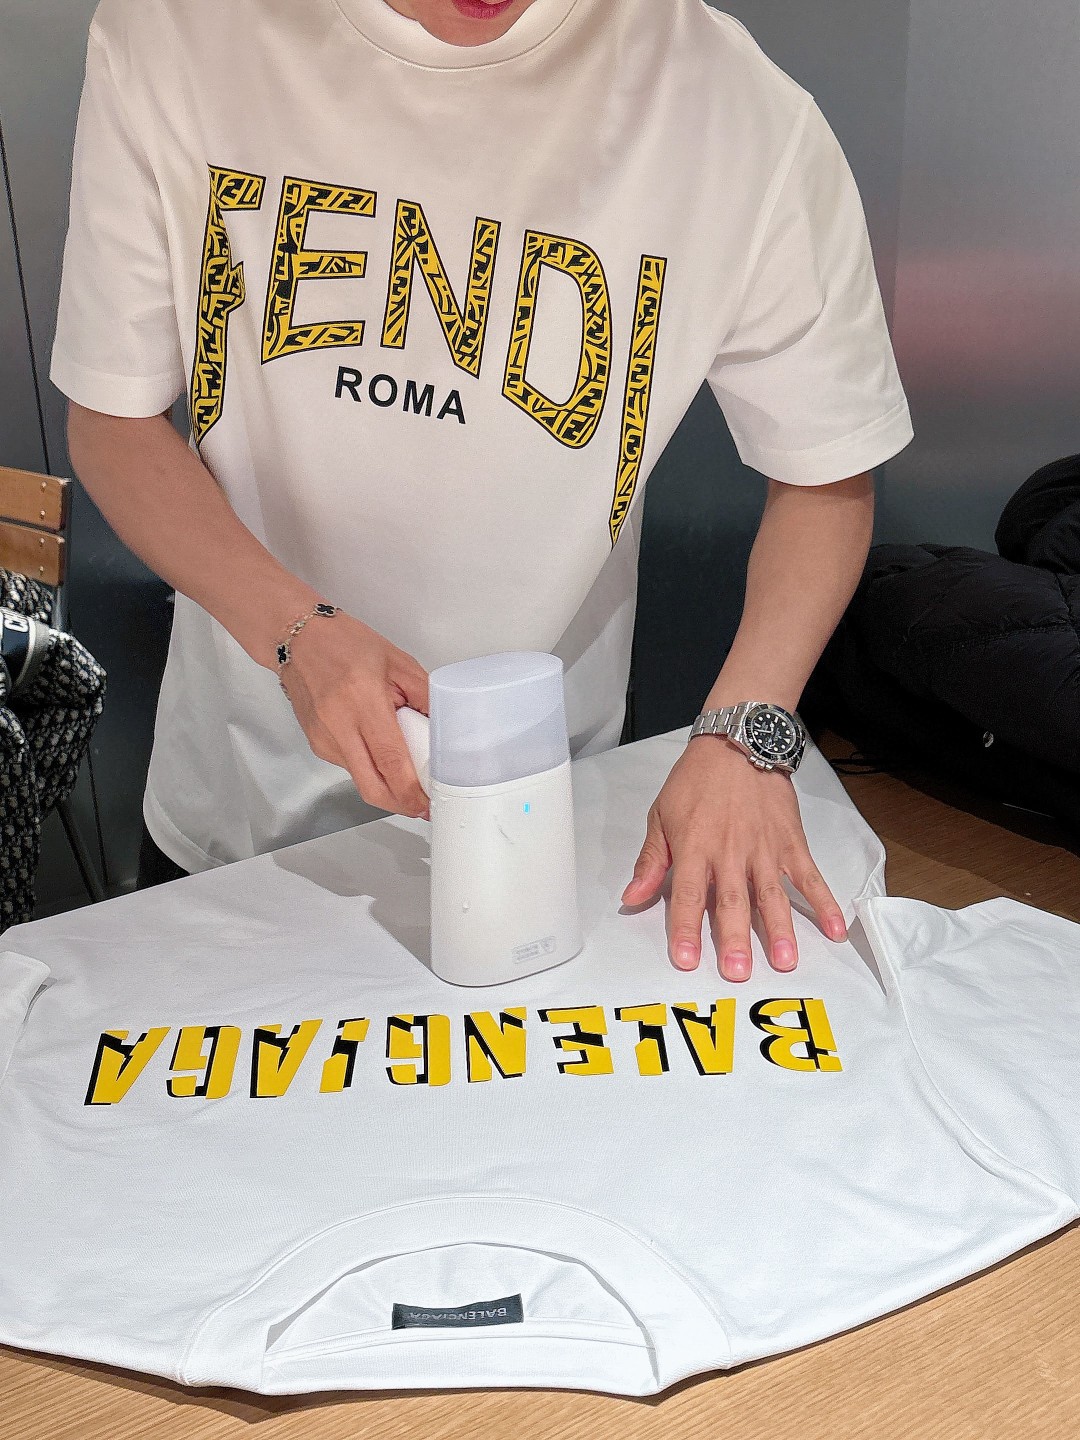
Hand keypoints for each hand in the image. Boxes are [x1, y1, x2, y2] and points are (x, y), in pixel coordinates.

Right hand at [283, 611, 429, 817]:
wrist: (299, 640)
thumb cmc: (346, 643)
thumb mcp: (398, 662)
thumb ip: (425, 696)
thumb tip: (445, 731)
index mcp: (362, 701)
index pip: (390, 760)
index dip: (411, 790)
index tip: (429, 803)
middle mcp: (338, 725)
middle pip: (372, 787)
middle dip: (400, 804)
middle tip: (423, 805)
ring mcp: (323, 739)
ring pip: (361, 780)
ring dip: (387, 784)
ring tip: (405, 768)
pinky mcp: (317, 745)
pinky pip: (351, 767)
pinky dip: (371, 768)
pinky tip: (380, 751)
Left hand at [622, 738, 847, 980]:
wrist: (737, 743)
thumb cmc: (695, 781)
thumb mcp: (661, 815)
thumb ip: (651, 861)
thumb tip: (631, 897)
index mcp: (694, 847)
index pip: (686, 895)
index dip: (685, 929)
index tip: (686, 960)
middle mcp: (730, 853)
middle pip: (732, 902)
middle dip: (735, 939)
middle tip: (738, 972)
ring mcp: (764, 849)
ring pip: (772, 895)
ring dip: (779, 930)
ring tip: (785, 962)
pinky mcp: (791, 843)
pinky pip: (809, 877)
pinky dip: (824, 903)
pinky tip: (835, 930)